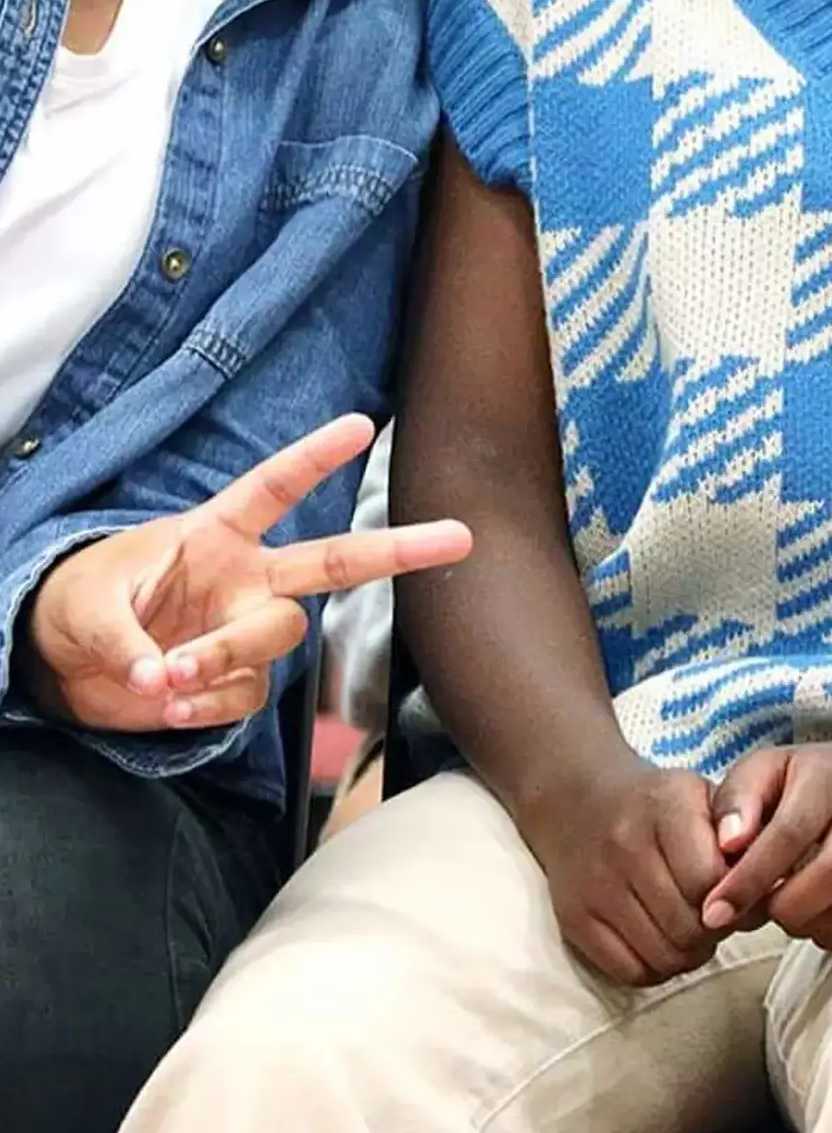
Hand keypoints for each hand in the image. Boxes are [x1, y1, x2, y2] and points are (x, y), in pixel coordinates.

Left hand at [22, 415, 470, 734]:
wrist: (70, 664)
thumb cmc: (82, 605)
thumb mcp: (86, 604)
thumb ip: (122, 636)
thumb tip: (159, 676)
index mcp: (215, 534)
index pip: (272, 488)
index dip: (315, 457)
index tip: (362, 425)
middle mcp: (246, 578)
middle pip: (334, 562)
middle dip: (400, 549)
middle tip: (459, 538)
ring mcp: (246, 629)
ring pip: (279, 637)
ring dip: (226, 658)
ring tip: (167, 678)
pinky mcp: (236, 682)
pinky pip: (247, 696)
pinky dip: (207, 707)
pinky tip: (170, 707)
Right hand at [519, 756, 728, 988]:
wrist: (578, 800)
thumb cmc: (658, 805)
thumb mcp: (702, 796)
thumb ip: (741, 833)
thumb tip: (769, 890)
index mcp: (667, 806)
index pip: (710, 880)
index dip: (734, 898)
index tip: (741, 897)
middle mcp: (626, 844)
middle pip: (689, 925)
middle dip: (714, 931)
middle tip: (717, 919)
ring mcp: (597, 886)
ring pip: (663, 955)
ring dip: (689, 954)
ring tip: (692, 931)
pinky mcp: (575, 920)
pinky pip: (630, 972)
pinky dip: (656, 968)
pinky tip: (662, 942)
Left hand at [701, 725, 831, 952]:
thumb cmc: (823, 777)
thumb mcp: (773, 767)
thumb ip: (737, 799)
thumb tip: (724, 846)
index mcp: (829, 777)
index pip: (789, 832)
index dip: (749, 878)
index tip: (714, 912)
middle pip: (830, 877)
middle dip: (783, 908)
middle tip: (762, 907)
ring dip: (810, 923)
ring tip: (793, 904)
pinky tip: (824, 910)